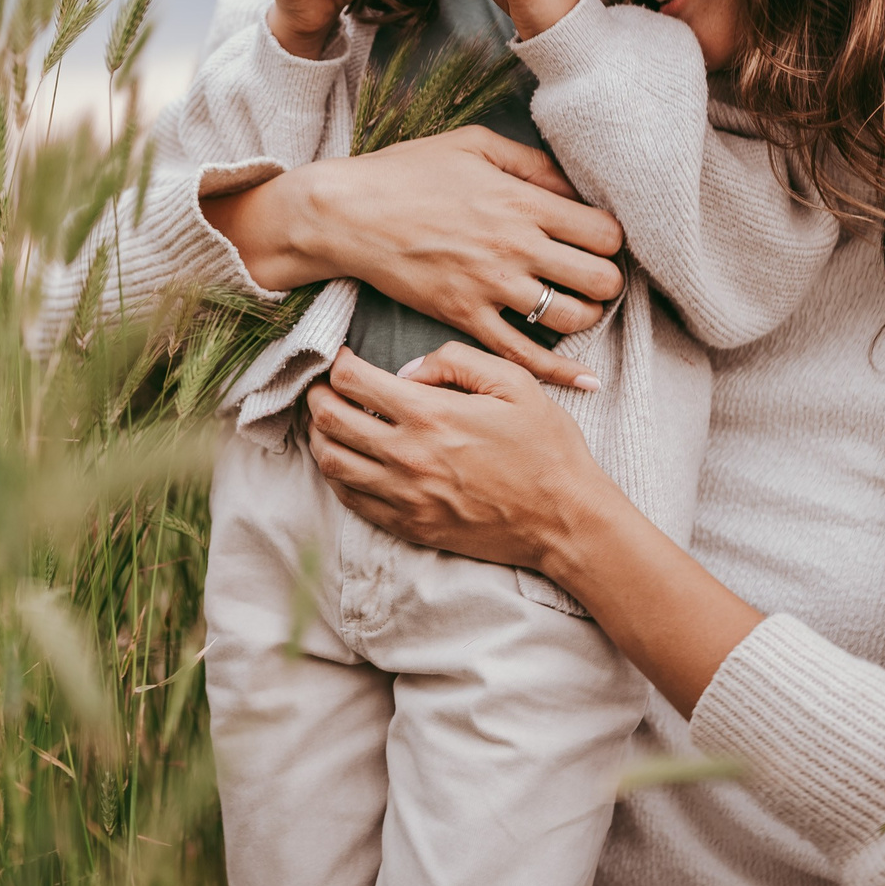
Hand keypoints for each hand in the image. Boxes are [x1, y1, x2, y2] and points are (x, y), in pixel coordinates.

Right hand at [201, 126, 624, 389]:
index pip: (604, 233)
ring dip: (585, 317)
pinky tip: (584, 380)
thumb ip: (532, 162)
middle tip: (593, 277)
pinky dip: (559, 372)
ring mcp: (490, 287)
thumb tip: (575, 185)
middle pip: (599, 280)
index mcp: (523, 201)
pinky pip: (523, 355)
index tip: (597, 241)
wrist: (348, 214)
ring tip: (575, 308)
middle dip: (607, 281)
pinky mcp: (465, 318)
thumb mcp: (475, 144)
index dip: (611, 240)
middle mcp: (515, 247)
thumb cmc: (408, 173)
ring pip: (570, 319)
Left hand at [310, 342, 769, 717]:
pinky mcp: (410, 526)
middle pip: (330, 422)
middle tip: (326, 388)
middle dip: (319, 397)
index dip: (339, 364)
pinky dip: (340, 477)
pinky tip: (350, 462)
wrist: (566, 520)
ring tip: (330, 423)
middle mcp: (407, 457)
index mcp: (431, 416)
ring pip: (332, 464)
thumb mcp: (516, 383)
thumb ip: (457, 362)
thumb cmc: (548, 448)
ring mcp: (405, 497)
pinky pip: (352, 502)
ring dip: (321, 437)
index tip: (344, 359)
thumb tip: (408, 370)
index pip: (353, 382)